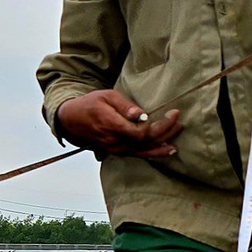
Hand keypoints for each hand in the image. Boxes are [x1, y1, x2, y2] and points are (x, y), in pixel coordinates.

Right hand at [56, 88, 181, 157]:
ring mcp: (115, 149)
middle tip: (179, 121)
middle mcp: (114, 141)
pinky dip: (154, 153)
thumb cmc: (90, 104)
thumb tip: (141, 115)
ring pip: (144, 150)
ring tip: (178, 135)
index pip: (141, 132)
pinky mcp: (117, 152)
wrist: (72, 120)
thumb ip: (124, 106)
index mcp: (111, 124)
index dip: (160, 125)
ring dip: (163, 143)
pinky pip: (138, 155)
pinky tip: (167, 150)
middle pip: (146, 141)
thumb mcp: (106, 96)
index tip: (173, 112)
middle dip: (166, 132)